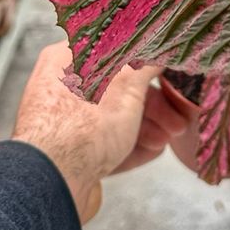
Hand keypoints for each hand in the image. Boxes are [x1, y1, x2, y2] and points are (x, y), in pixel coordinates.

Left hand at [11, 42, 193, 222]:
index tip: (172, 74)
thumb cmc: (81, 127)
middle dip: (154, 104)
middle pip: (118, 88)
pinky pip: (105, 145)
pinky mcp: (69, 154)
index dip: (148, 63)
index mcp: (67, 59)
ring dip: (148, 127)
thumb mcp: (127, 82)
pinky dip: (131, 146)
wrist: (52, 183)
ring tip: (169, 137)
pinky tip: (152, 151)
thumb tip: (162, 46)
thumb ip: (147, 60)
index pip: (114, 52)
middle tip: (177, 115)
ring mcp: (64, 123)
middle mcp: (62, 88)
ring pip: (114, 118)